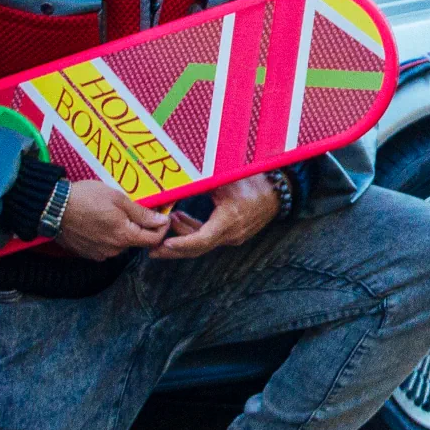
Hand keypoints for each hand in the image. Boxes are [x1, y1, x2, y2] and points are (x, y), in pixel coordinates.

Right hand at [51, 180, 170, 260]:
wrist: (53, 207)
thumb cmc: (86, 198)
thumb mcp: (118, 199)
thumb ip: (141, 213)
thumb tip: (161, 222)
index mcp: (124, 236)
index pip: (153, 239)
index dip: (161, 228)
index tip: (162, 216)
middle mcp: (113, 250)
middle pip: (136, 240)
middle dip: (138, 226)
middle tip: (129, 207)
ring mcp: (100, 253)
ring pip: (120, 243)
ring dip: (120, 230)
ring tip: (108, 212)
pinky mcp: (88, 253)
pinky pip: (105, 245)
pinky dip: (106, 235)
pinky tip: (97, 221)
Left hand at [148, 174, 280, 259]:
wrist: (277, 191)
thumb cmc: (251, 181)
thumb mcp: (225, 179)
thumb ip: (201, 182)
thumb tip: (176, 181)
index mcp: (229, 220)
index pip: (201, 240)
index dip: (181, 244)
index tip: (164, 244)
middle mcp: (231, 234)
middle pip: (198, 249)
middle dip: (174, 250)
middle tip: (152, 250)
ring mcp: (233, 237)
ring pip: (203, 243)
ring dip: (183, 236)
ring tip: (166, 221)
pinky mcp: (233, 235)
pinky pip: (210, 238)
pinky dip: (194, 231)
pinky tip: (181, 219)